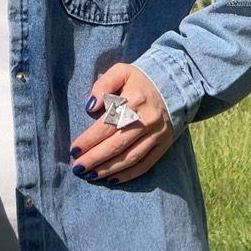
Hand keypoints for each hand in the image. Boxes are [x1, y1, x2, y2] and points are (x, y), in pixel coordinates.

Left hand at [68, 63, 173, 184]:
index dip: (89, 140)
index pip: (106, 125)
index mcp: (134, 100)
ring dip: (108, 169)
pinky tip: (112, 180)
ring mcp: (157, 134)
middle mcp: (146, 119)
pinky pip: (145, 164)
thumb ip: (103, 85)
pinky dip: (128, 174)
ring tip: (90, 176)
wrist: (176, 84)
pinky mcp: (164, 144)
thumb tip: (90, 107)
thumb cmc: (141, 79)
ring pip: (130, 157)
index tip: (73, 150)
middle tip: (77, 168)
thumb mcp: (121, 71)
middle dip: (94, 159)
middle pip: (116, 145)